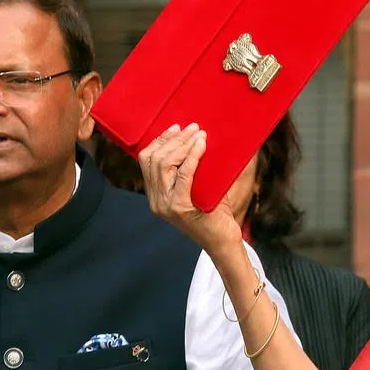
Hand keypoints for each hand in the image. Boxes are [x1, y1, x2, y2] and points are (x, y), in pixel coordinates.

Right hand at [139, 124, 243, 255]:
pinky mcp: (180, 208)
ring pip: (164, 164)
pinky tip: (202, 146)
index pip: (146, 160)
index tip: (176, 128)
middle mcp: (156, 200)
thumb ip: (193, 168)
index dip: (160, 140)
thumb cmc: (215, 212)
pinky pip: (183, 175)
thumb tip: (200, 137)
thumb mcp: (200, 187)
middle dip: (173, 139)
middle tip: (193, 128)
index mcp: (156, 194)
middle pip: (153, 159)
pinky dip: (192, 157)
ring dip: (183, 145)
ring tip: (199, 135)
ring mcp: (166, 205)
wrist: (223, 241)